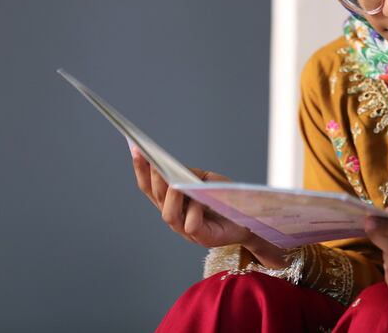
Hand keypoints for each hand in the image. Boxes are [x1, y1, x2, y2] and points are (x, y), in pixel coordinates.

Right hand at [130, 142, 253, 248]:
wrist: (251, 219)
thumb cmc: (228, 199)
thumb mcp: (208, 181)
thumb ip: (191, 175)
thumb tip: (176, 170)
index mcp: (173, 202)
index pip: (150, 186)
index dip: (141, 169)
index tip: (136, 148)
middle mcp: (176, 216)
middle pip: (155, 197)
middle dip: (152, 177)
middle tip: (151, 159)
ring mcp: (187, 230)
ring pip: (168, 214)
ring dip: (169, 195)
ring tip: (172, 179)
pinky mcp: (203, 238)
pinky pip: (191, 225)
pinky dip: (193, 211)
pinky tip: (198, 199)